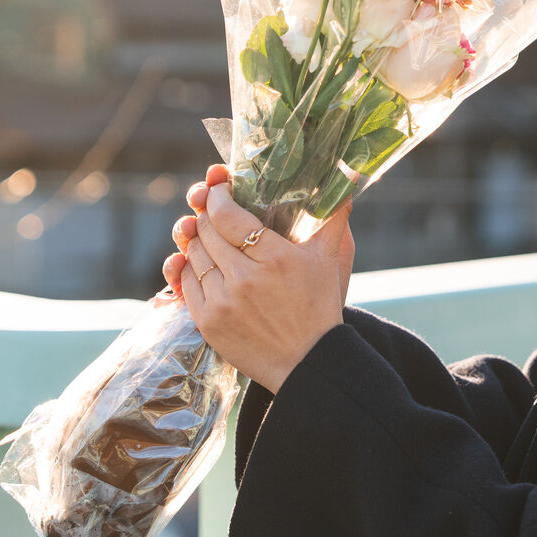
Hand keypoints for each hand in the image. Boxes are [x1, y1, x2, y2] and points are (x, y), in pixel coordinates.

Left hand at [160, 164, 354, 392]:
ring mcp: (223, 302)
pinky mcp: (208, 322)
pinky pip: (186, 283)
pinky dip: (190, 268)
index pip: (229, 215)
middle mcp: (245, 278)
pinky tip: (203, 263)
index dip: (219, 196)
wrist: (306, 360)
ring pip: (194, 254)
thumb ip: (333, 216)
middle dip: (207, 215)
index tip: (221, 188)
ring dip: (197, 240)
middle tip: (214, 209)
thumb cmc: (319, 306)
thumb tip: (350, 175)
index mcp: (276, 258)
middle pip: (207, 231)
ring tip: (209, 235)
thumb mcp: (329, 258)